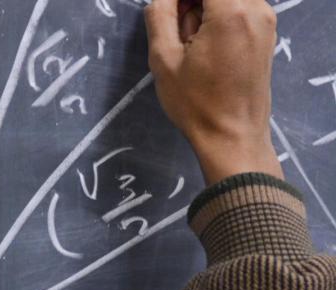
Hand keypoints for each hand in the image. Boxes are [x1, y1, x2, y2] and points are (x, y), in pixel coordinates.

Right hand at [144, 0, 283, 184]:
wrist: (232, 137)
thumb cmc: (196, 103)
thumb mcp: (163, 59)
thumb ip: (160, 14)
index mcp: (232, 11)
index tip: (166, 14)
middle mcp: (257, 8)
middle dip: (190, 5)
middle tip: (179, 34)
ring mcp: (266, 21)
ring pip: (225, 0)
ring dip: (202, 11)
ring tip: (191, 43)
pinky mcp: (266, 34)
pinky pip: (237, 9)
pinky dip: (217, 18)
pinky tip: (205, 46)